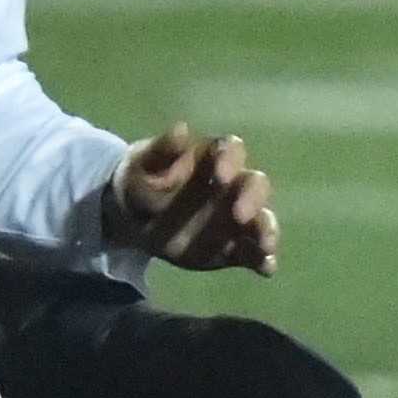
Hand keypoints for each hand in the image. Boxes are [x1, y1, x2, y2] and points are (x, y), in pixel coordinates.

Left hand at [104, 122, 276, 275]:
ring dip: (266, 231)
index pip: (231, 150)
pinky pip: (253, 252)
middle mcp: (232, 186)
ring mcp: (236, 217)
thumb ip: (161, 150)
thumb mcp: (141, 163)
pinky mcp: (233, 246)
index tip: (220, 176)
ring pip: (261, 220)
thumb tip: (181, 129)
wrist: (130, 219)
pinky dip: (263, 260)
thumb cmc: (140, 179)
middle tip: (239, 215)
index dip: (230, 160)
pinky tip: (265, 268)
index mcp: (211, 158)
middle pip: (254, 185)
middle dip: (252, 198)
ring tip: (265, 246)